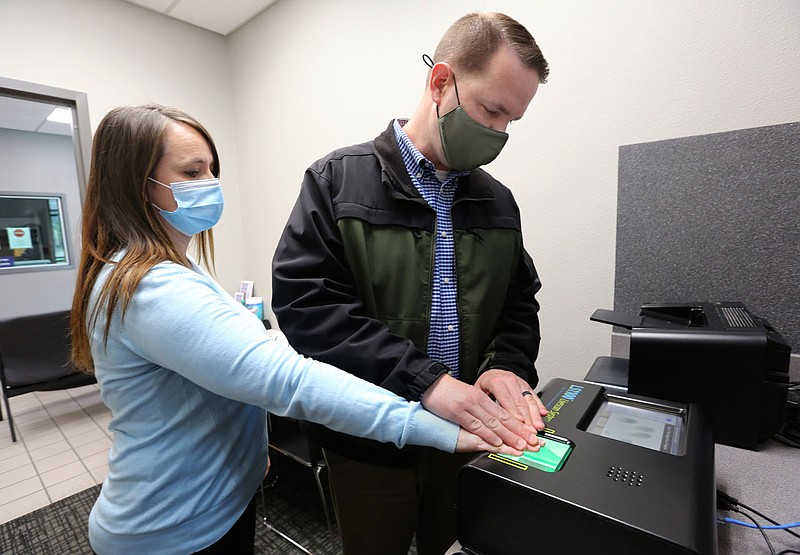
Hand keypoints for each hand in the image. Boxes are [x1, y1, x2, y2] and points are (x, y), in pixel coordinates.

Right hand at [421, 374, 542, 451]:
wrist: (430, 382)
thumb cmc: (447, 391)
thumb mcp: (468, 396)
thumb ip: (480, 408)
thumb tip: (493, 422)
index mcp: (482, 397)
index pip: (506, 413)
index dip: (520, 426)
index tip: (531, 436)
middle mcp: (479, 401)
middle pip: (504, 419)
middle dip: (520, 433)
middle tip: (534, 443)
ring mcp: (469, 406)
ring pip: (493, 423)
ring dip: (509, 436)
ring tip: (521, 446)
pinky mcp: (458, 411)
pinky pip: (476, 425)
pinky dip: (488, 435)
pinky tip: (496, 442)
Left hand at [474, 369, 547, 429]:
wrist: (495, 370)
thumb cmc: (486, 383)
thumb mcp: (478, 390)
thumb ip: (483, 404)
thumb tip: (486, 422)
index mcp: (496, 383)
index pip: (506, 401)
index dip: (513, 415)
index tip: (519, 426)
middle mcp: (510, 382)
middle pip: (520, 403)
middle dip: (526, 419)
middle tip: (530, 432)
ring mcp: (520, 384)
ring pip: (529, 400)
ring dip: (535, 415)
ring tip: (538, 427)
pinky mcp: (527, 386)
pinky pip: (534, 396)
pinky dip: (540, 406)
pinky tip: (543, 414)